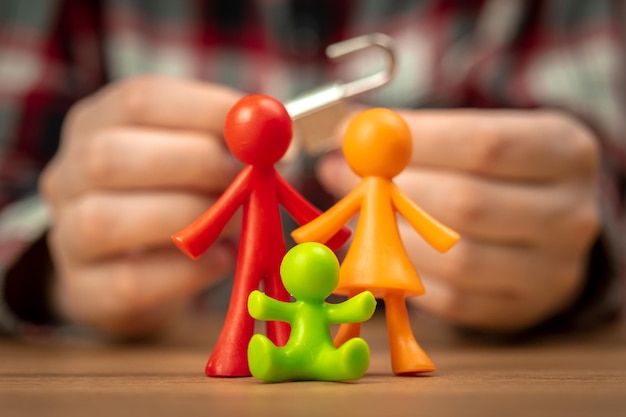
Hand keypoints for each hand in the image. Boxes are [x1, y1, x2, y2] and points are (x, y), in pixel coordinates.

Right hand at [40, 75, 242, 337]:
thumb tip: (278, 137)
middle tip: (249, 176)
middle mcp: (67, 174)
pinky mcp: (84, 290)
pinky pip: (128, 281)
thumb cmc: (174, 199)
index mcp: (97, 124)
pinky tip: (220, 261)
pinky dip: (184, 272)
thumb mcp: (194, 159)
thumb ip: (228, 143)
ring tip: (232, 221)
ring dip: (186, 217)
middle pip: (110, 155)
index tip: (262, 127)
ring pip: (105, 220)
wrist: (134, 271)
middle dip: (195, 164)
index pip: (140, 100)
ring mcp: (66, 236)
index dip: (206, 110)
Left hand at [318, 109, 599, 331]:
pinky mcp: (521, 309)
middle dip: (392, 190)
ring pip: (457, 259)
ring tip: (361, 212)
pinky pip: (453, 300)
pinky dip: (411, 274)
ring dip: (393, 236)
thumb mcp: (476, 135)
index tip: (356, 133)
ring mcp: (553, 270)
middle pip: (468, 204)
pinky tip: (390, 250)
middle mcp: (572, 213)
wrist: (544, 227)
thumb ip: (418, 132)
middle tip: (340, 174)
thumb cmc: (497, 171)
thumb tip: (343, 127)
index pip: (484, 143)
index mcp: (566, 152)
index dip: (413, 141)